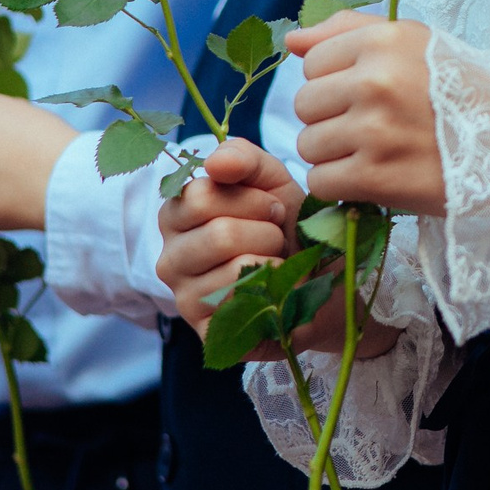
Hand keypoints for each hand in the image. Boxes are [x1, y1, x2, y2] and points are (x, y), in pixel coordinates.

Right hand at [156, 138, 299, 335]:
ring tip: (275, 260)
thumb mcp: (270, 180)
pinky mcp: (205, 330)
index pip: (200, 196)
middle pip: (218, 234)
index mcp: (175, 216)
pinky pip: (244, 300)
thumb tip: (215, 163)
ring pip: (234, 266)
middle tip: (277, 235)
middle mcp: (169, 257)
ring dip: (272, 258)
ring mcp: (184, 297)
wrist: (320, 278)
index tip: (272, 207)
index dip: (251, 198)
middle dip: (266, 229)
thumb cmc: (286, 226)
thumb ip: (242, 158)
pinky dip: (272, 287)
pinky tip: (273, 289)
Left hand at [287, 11, 446, 216]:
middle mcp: (375, 81)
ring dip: (334, 155)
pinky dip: (341, 186)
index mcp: (384, 40)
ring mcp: (374, 130)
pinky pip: (321, 182)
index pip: (312, 62)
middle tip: (371, 127)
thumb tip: (291, 41)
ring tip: (374, 153)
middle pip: (304, 104)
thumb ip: (349, 31)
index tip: (368, 93)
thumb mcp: (415, 43)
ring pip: (307, 145)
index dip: (335, 80)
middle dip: (329, 118)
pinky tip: (374, 178)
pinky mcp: (375, 176)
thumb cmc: (462, 90)